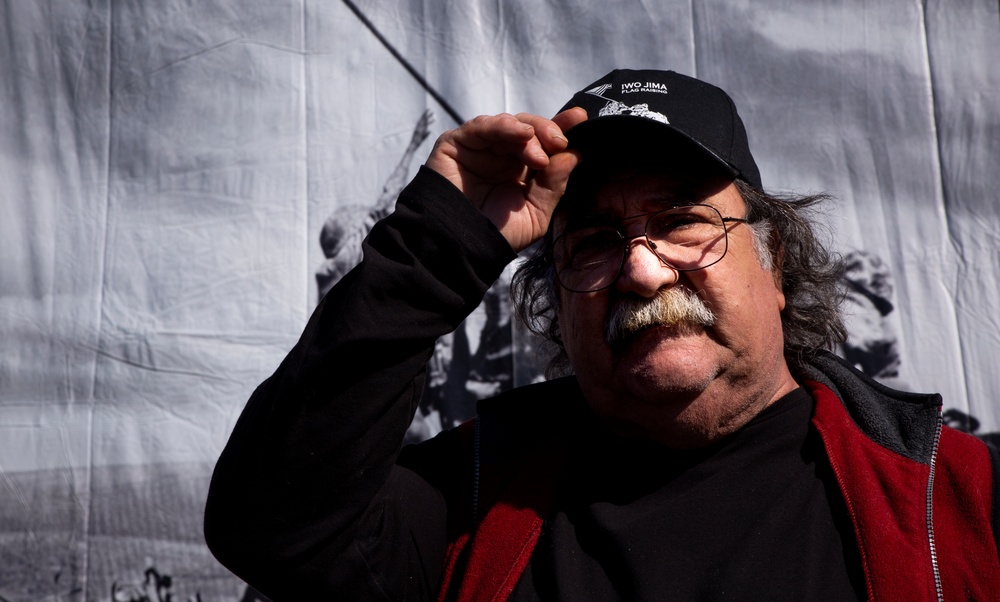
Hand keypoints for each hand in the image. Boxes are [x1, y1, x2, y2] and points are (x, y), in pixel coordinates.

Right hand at [425, 108, 586, 251]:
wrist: (459, 247)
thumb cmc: (496, 234)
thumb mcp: (536, 214)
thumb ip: (554, 185)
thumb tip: (573, 155)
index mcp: (522, 170)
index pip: (545, 143)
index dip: (562, 129)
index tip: (580, 119)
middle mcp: (502, 155)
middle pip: (530, 129)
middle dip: (549, 131)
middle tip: (560, 143)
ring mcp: (481, 147)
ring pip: (510, 124)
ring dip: (530, 133)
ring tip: (540, 155)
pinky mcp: (457, 143)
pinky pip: (483, 126)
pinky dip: (504, 126)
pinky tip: (521, 133)